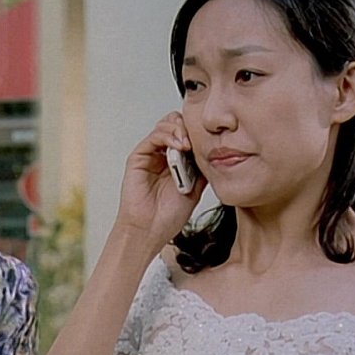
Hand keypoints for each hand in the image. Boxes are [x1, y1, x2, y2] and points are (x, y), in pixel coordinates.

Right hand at [114, 111, 206, 252]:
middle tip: (197, 139)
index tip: (210, 140)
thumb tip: (217, 153)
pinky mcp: (138, 158)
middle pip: (175, 124)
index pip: (187, 133)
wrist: (151, 230)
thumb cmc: (168, 216)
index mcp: (177, 161)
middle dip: (188, 126)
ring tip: (188, 144)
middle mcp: (162, 155)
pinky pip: (153, 138)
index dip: (197, 131)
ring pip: (164, 126)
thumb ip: (202, 170)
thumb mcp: (196, 189)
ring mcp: (150, 155)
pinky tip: (179, 145)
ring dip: (179, 130)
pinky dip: (167, 136)